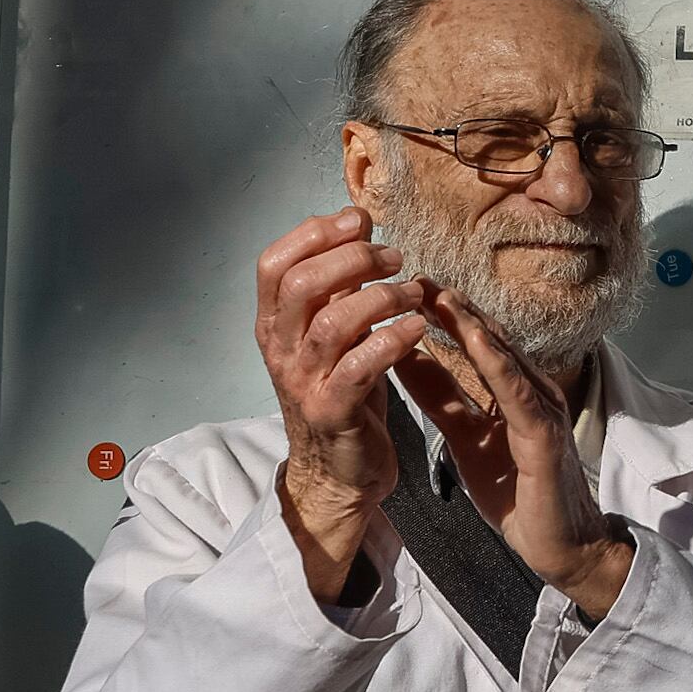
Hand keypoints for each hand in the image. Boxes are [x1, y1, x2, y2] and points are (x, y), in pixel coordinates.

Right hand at [256, 208, 433, 598]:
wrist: (338, 471)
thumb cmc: (344, 391)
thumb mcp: (335, 334)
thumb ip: (338, 288)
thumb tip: (357, 228)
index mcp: (274, 324)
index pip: (273, 264)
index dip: (314, 233)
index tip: (359, 220)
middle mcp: (279, 349)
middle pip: (301, 284)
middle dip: (352, 258)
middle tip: (395, 257)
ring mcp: (302, 381)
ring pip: (332, 322)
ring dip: (380, 297)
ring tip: (414, 292)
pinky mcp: (331, 411)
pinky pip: (358, 368)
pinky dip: (392, 340)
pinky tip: (419, 329)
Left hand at [398, 292, 633, 619]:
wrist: (560, 546)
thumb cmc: (518, 493)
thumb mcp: (465, 437)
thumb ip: (441, 398)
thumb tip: (404, 358)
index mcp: (513, 392)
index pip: (476, 344)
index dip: (443, 314)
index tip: (406, 286)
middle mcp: (533, 392)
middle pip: (490, 340)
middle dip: (453, 308)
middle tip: (414, 274)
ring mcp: (544, 411)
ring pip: (505, 358)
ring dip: (472, 325)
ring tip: (438, 295)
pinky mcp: (546, 436)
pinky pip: (519, 394)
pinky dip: (496, 364)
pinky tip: (476, 341)